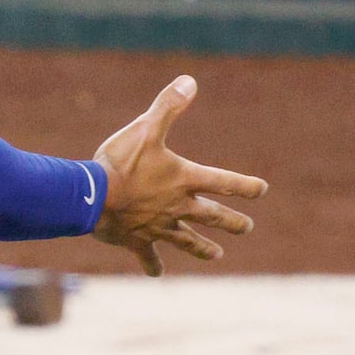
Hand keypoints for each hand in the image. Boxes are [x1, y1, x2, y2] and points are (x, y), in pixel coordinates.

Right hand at [90, 75, 266, 275]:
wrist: (92, 198)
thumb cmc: (120, 162)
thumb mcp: (146, 129)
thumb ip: (169, 106)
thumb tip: (190, 81)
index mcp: (183, 179)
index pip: (222, 181)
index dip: (244, 185)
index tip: (262, 190)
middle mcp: (177, 206)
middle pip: (213, 216)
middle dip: (233, 222)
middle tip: (248, 228)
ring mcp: (158, 226)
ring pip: (188, 240)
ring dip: (203, 248)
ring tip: (218, 255)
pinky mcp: (138, 240)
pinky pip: (148, 256)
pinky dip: (154, 264)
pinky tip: (158, 273)